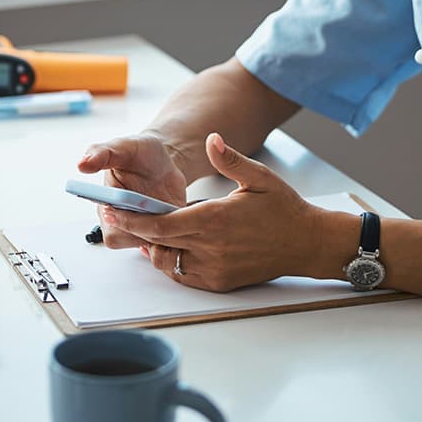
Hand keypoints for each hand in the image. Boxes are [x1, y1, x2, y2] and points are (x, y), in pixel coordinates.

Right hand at [77, 132, 187, 248]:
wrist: (162, 161)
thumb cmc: (139, 153)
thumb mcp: (122, 146)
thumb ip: (101, 153)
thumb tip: (82, 164)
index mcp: (106, 207)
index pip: (113, 234)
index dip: (130, 227)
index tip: (140, 208)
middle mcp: (122, 223)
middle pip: (138, 244)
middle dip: (150, 227)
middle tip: (160, 206)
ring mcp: (143, 229)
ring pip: (152, 248)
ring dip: (165, 232)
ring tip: (169, 207)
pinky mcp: (162, 232)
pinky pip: (169, 248)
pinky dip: (177, 237)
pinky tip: (178, 216)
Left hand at [101, 132, 326, 291]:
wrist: (308, 244)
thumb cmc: (284, 209)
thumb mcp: (259, 177)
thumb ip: (230, 159)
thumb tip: (211, 139)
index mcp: (215, 220)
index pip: (161, 224)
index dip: (134, 218)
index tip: (114, 209)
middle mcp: (211, 248)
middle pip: (158, 243)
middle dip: (135, 230)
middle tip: (115, 216)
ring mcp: (214, 269)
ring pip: (167, 262)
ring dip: (153, 247)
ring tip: (144, 228)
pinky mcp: (219, 282)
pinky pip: (184, 275)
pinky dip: (171, 261)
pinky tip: (168, 245)